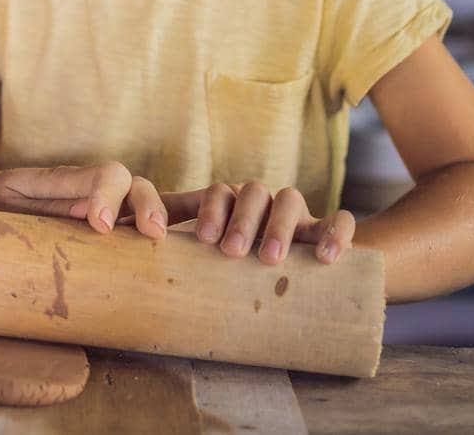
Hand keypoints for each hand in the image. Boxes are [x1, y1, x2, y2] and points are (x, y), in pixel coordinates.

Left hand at [0, 162, 169, 239]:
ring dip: (165, 212)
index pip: (98, 174)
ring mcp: (104, 206)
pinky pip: (152, 217)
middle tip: (146, 234)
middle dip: (143, 203)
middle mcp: (87, 189)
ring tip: (166, 242)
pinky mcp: (114, 226)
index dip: (106, 195)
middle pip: (129, 180)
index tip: (98, 226)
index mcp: (59, 182)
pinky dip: (179, 219)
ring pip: (145, 197)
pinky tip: (204, 238)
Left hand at [165, 183, 355, 264]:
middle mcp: (264, 206)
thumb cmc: (228, 270)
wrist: (284, 281)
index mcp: (232, 206)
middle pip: (254, 192)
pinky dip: (336, 232)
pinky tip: (327, 258)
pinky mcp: (327, 233)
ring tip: (271, 258)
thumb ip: (172, 247)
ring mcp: (297, 217)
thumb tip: (132, 242)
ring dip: (279, 225)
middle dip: (242, 219)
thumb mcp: (201, 256)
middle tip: (233, 251)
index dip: (212, 210)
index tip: (204, 239)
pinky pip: (341, 221)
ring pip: (290, 199)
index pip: (220, 193)